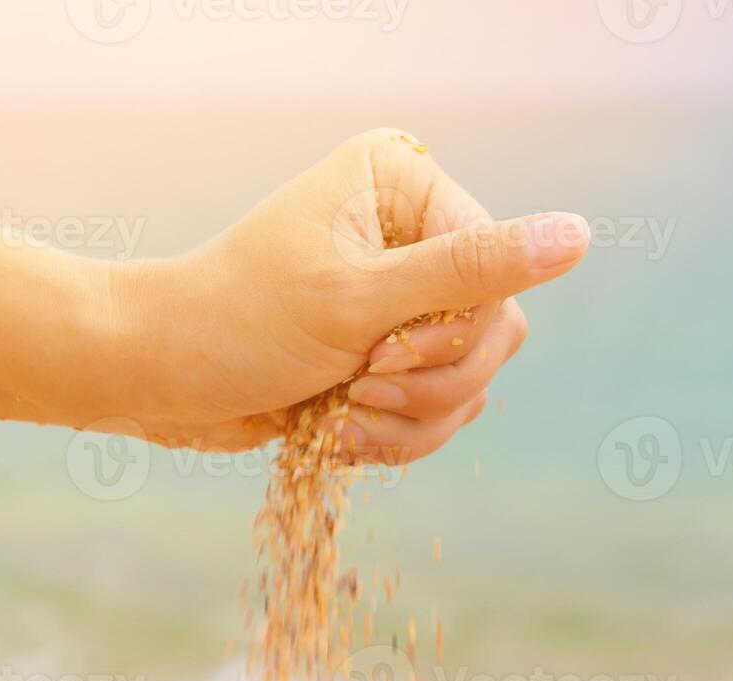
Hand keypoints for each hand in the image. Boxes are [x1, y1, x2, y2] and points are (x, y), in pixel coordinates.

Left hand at [102, 129, 588, 461]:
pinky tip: (336, 436)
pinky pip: (437, 413)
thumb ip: (471, 271)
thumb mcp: (358, 298)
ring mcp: (400, 301)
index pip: (497, 273)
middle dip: (432, 383)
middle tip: (361, 387)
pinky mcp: (385, 357)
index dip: (455, 333)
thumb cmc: (237, 322)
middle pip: (496, 332)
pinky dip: (395, 439)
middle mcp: (411, 235)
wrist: (154, 378)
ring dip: (410, 421)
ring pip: (471, 382)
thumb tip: (578, 234)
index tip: (379, 354)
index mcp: (405, 188)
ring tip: (341, 416)